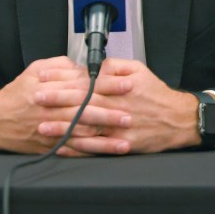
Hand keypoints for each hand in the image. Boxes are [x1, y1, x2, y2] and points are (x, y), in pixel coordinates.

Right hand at [0, 56, 131, 153]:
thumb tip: (81, 67)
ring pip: (81, 136)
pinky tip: (104, 153)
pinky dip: (89, 152)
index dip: (105, 86)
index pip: (83, 86)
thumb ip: (60, 66)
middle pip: (85, 112)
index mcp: (50, 90)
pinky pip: (72, 151)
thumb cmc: (16, 94)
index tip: (124, 84)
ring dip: (104, 139)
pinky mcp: (49, 146)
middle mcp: (51, 111)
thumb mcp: (35, 70)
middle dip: (110, 114)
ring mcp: (50, 131)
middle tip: (130, 115)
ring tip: (124, 140)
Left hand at [36, 58, 214, 155]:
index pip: (84, 82)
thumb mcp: (138, 70)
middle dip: (57, 101)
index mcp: (116, 88)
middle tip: (36, 98)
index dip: (63, 80)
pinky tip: (62, 147)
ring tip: (42, 126)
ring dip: (62, 127)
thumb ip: (114, 66)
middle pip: (81, 103)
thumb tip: (94, 65)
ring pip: (85, 127)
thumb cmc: (156, 94)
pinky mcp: (120, 145)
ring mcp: (117, 128)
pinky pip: (95, 148)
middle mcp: (115, 108)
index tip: (46, 77)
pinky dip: (77, 148)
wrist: (178, 120)